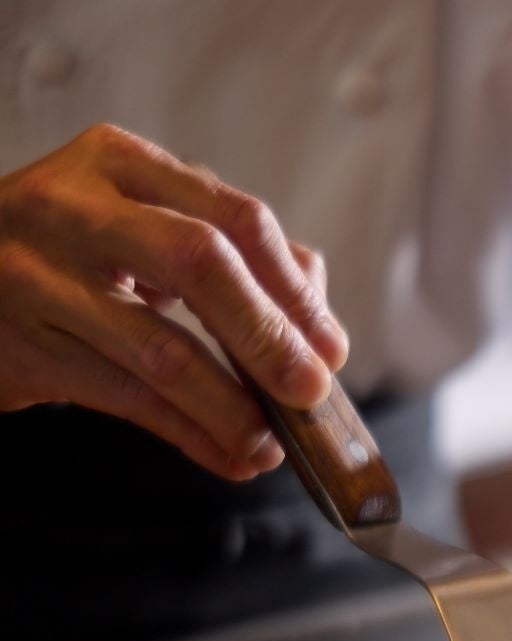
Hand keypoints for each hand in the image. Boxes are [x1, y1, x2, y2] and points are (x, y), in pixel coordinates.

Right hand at [0, 124, 347, 479]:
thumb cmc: (70, 251)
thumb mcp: (141, 223)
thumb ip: (232, 255)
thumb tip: (318, 330)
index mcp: (121, 162)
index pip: (234, 218)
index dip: (293, 291)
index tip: (331, 349)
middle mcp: (75, 206)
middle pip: (200, 265)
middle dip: (268, 338)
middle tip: (311, 394)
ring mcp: (38, 273)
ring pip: (159, 347)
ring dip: (230, 408)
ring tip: (272, 446)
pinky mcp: (21, 343)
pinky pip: (124, 397)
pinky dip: (189, 434)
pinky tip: (228, 456)